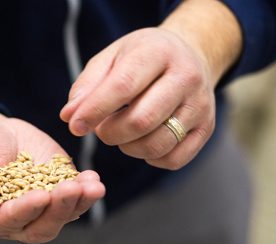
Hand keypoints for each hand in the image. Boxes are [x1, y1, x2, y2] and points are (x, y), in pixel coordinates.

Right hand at [0, 104, 104, 243]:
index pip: (7, 222)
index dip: (25, 211)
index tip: (41, 196)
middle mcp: (15, 219)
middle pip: (40, 227)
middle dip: (58, 210)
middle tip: (72, 189)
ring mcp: (39, 206)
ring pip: (62, 216)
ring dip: (78, 203)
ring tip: (92, 185)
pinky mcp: (56, 189)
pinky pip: (74, 197)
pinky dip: (85, 190)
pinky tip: (92, 178)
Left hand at [60, 1, 241, 169]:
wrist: (191, 55)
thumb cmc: (142, 58)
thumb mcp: (112, 58)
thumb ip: (87, 85)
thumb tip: (69, 117)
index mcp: (157, 52)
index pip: (123, 86)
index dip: (94, 110)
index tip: (74, 126)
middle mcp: (186, 77)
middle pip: (141, 121)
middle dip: (110, 133)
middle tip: (102, 128)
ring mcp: (201, 105)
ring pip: (157, 144)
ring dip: (128, 147)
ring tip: (121, 132)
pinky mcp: (206, 128)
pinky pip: (173, 159)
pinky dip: (150, 158)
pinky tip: (142, 142)